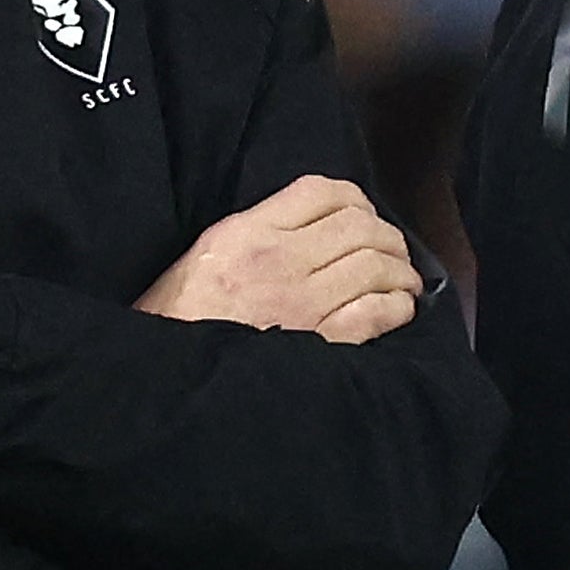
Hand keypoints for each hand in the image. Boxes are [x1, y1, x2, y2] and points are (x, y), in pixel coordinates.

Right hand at [141, 176, 419, 343]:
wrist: (165, 377)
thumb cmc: (179, 320)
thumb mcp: (207, 255)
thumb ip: (256, 232)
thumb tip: (311, 225)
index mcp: (247, 232)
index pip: (320, 192)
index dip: (355, 200)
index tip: (363, 215)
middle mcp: (279, 261)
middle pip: (359, 226)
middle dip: (387, 236)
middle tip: (392, 251)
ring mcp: (302, 304)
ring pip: (375, 267)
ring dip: (400, 272)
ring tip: (403, 281)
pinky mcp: (319, 344)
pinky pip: (377, 314)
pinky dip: (397, 308)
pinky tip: (398, 310)